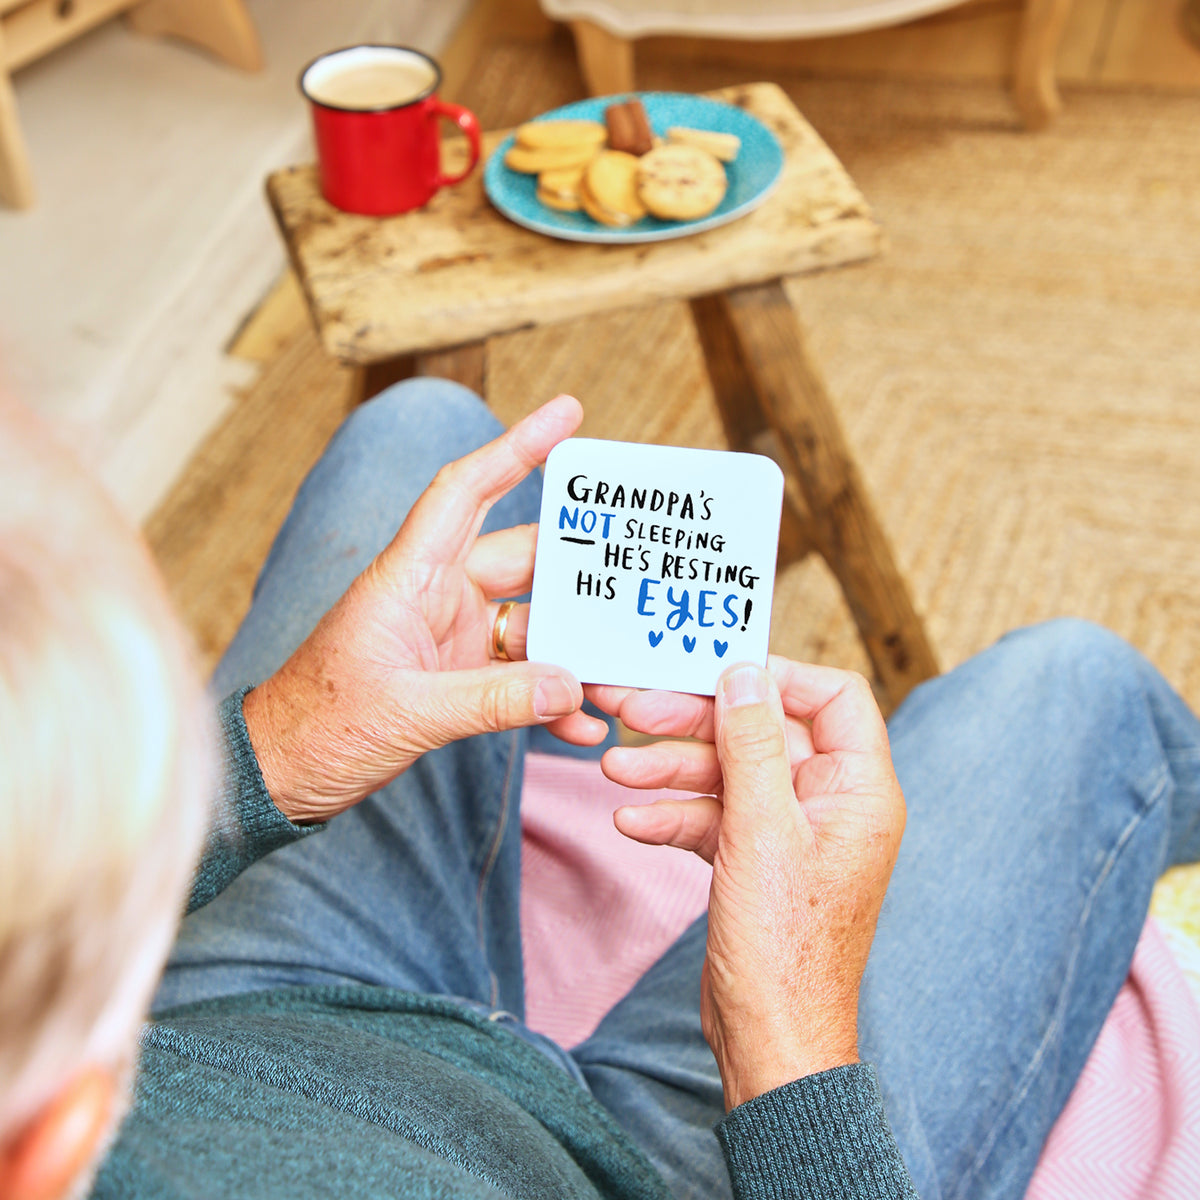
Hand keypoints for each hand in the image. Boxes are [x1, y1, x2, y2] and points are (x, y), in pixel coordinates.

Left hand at [243, 395, 609, 823]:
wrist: (282, 775)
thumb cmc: (318, 727)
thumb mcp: (407, 712)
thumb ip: (492, 701)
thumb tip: (570, 686)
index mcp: (410, 577)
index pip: (466, 491)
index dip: (516, 446)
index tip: (567, 413)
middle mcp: (437, 595)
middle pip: (524, 559)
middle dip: (579, 570)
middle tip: (637, 572)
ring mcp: (451, 635)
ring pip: (533, 620)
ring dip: (572, 648)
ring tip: (618, 672)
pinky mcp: (459, 676)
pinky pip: (521, 674)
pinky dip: (550, 695)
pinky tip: (581, 721)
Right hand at [588, 660, 904, 1109]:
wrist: (769, 1041)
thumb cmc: (784, 948)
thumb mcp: (761, 831)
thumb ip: (752, 744)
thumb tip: (745, 672)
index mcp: (858, 789)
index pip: (832, 697)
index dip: (775, 677)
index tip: (714, 671)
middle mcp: (830, 803)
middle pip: (763, 732)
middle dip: (696, 723)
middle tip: (633, 710)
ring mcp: (792, 833)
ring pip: (731, 774)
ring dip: (672, 770)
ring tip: (616, 772)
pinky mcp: (758, 860)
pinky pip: (716, 817)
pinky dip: (675, 816)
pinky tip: (632, 823)